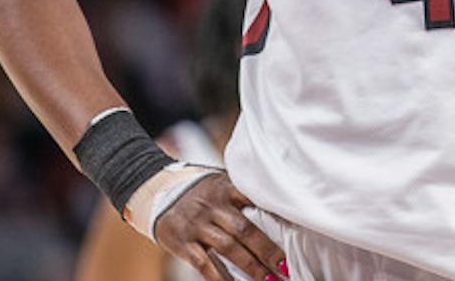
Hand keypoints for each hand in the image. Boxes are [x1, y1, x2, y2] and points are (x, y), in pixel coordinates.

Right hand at [153, 173, 287, 280]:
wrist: (158, 191)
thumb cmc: (199, 192)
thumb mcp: (220, 184)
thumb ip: (242, 195)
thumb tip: (280, 211)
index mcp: (225, 187)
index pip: (255, 199)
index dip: (276, 214)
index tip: (297, 230)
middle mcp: (211, 205)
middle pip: (244, 229)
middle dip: (267, 250)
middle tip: (286, 267)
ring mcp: (197, 225)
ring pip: (228, 248)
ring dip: (251, 266)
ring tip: (269, 280)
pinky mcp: (183, 243)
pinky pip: (205, 265)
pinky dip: (221, 278)